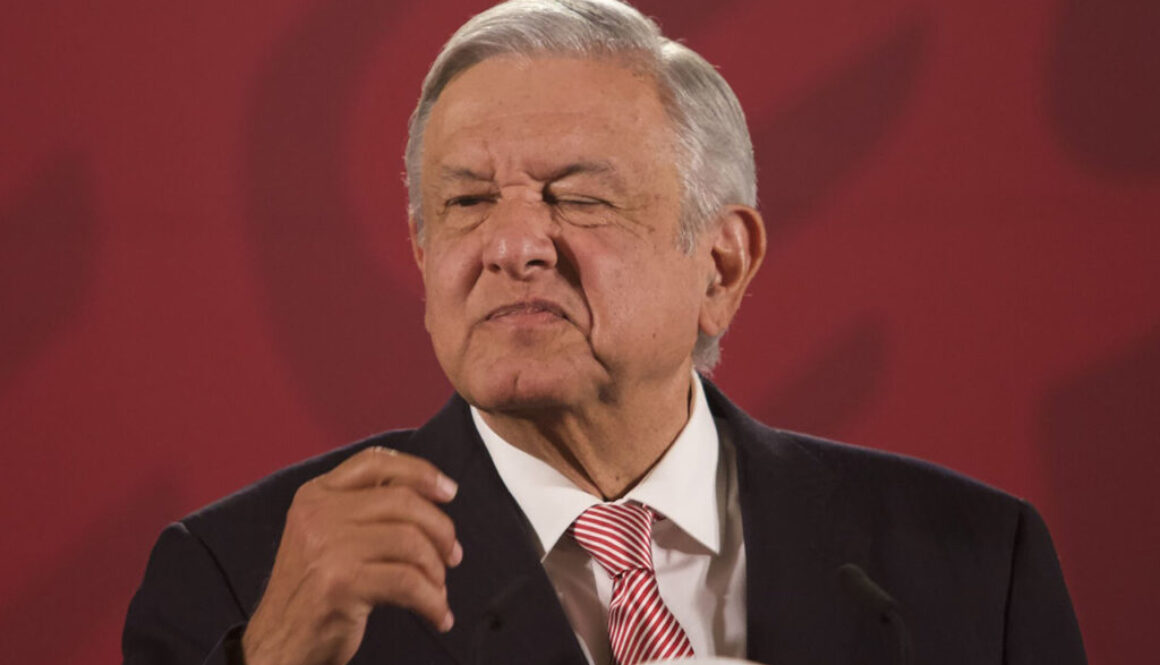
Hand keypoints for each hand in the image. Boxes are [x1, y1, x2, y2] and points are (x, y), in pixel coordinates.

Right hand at [241, 446, 461, 664]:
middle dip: (440, 529)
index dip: (419, 471)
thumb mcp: (329, 535)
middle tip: (453, 556)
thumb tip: (432, 496)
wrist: (278, 641)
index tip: (449, 491)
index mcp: (316, 494)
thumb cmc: (315, 589)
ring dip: (436, 569)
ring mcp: (327, 546)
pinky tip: (438, 614)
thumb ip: (366, 510)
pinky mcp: (340, 582)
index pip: (374, 462)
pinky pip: (407, 582)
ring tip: (439, 589)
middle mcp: (318, 513)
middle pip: (403, 501)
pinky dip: (432, 601)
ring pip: (410, 541)